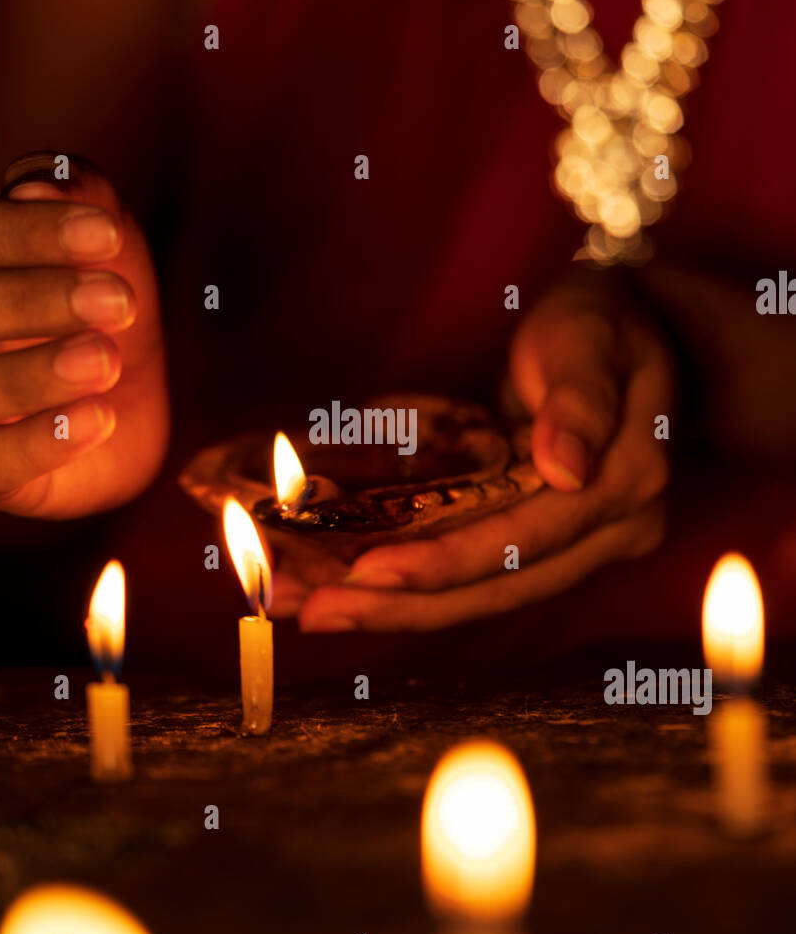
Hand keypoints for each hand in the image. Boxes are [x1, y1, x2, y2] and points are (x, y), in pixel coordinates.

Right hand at [0, 154, 168, 516]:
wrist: (132, 401)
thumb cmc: (99, 307)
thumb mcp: (105, 242)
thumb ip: (79, 196)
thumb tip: (35, 184)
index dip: (22, 231)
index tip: (105, 233)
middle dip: (27, 300)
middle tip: (116, 300)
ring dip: (29, 376)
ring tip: (105, 361)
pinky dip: (43, 441)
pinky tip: (98, 418)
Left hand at [288, 270, 672, 630]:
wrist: (623, 333)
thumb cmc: (599, 322)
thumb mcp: (589, 336)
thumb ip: (580, 397)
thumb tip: (566, 470)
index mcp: (626, 484)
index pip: (527, 540)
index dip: (448, 562)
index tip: (370, 569)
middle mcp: (608, 533)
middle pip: (497, 588)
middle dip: (400, 604)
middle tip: (312, 611)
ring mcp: (576, 547)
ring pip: (479, 596)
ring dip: (392, 609)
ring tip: (307, 611)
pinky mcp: (539, 546)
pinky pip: (472, 577)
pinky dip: (407, 588)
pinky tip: (340, 590)